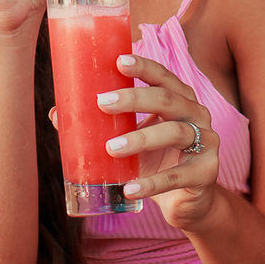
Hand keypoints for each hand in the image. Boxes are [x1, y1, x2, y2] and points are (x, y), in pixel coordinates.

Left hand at [97, 52, 220, 229]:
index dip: (144, 66)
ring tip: (112, 148)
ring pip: (175, 132)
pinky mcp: (207, 173)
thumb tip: (57, 115)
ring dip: (141, 138)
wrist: (189, 203)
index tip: (118, 60)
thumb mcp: (132, 142)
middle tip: (102, 102)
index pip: (163, 77)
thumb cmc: (158, 163)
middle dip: (134, 97)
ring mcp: (207, 143)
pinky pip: (178, 176)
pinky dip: (152, 183)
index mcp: (180, 100)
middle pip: (168, 99)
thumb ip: (104, 127)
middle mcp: (197, 115)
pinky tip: (130, 188)